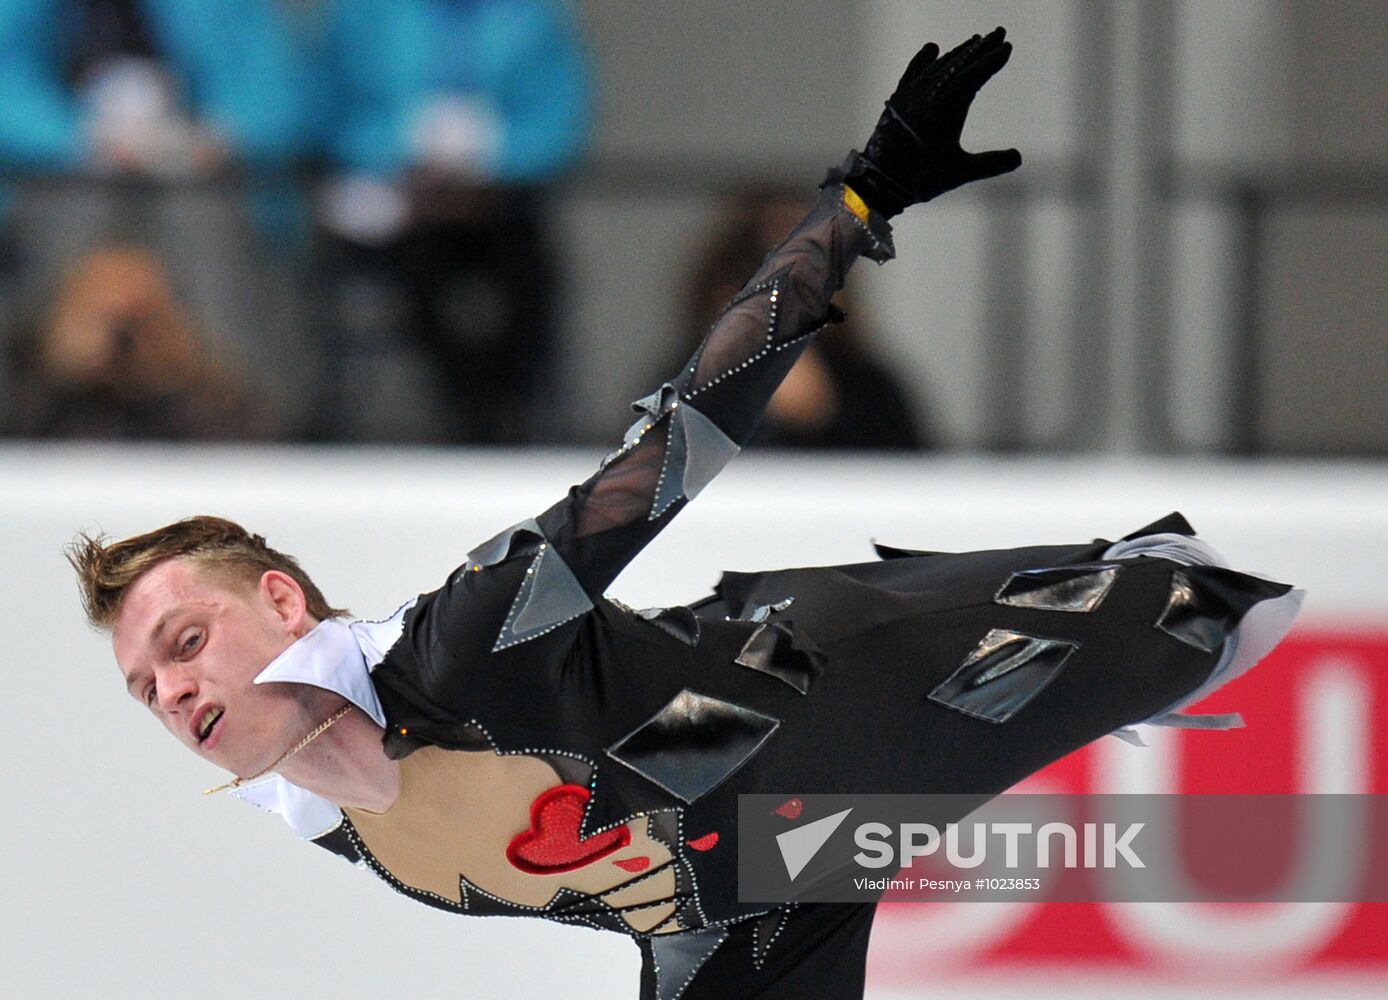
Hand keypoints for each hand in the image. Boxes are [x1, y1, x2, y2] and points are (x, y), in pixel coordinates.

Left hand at [845, 27, 1020, 216]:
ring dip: (959, 52)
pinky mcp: (897, 99)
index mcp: (949, 106)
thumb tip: (1018, 157)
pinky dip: (924, 59)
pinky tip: (932, 49)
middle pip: (960, 62)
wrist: (879, 181)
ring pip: (940, 65)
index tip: (1006, 47)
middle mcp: (930, 93)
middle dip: (981, 48)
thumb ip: (991, 163)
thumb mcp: (960, 172)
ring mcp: (912, 94)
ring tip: (975, 42)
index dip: (992, 60)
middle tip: (998, 34)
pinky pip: (913, 71)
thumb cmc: (920, 179)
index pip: (975, 75)